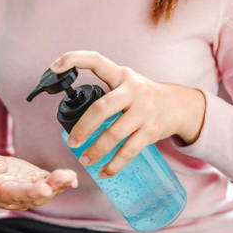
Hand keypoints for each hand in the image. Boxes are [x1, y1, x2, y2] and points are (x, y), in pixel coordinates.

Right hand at [0, 152, 77, 209]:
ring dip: (60, 184)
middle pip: (37, 195)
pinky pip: (52, 184)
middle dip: (51, 187)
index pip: (18, 194)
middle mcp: (19, 196)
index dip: (31, 192)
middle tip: (62, 179)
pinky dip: (63, 182)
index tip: (43, 188)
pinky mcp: (38, 180)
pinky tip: (71, 177)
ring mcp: (31, 189)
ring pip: (47, 191)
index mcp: (2, 193)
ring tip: (69, 176)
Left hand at [50, 51, 205, 177]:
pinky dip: (115, 165)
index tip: (54, 67)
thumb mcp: (126, 84)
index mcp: (121, 75)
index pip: (96, 61)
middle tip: (71, 142)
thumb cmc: (142, 96)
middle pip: (102, 108)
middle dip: (83, 128)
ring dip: (96, 150)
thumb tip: (71, 113)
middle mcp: (133, 90)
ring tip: (84, 160)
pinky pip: (129, 151)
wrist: (178, 105)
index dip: (74, 60)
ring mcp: (144, 111)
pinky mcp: (151, 131)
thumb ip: (104, 93)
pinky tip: (104, 172)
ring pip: (114, 134)